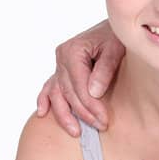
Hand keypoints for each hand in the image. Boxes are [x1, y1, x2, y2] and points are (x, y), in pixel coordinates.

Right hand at [36, 19, 124, 136]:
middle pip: (68, 92)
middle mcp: (61, 57)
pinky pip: (49, 87)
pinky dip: (44, 100)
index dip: (90, 105)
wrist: (114, 27)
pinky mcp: (60, 70)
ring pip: (56, 94)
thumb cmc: (116, 37)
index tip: (103, 119)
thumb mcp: (115, 49)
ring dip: (64, 114)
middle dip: (83, 112)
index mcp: (73, 50)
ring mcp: (59, 64)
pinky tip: (42, 113)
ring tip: (76, 132)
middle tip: (100, 126)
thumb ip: (105, 69)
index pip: (79, 85)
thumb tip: (94, 92)